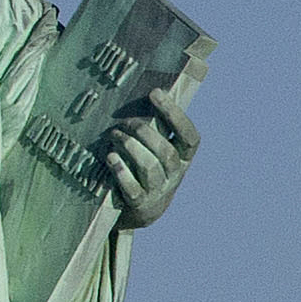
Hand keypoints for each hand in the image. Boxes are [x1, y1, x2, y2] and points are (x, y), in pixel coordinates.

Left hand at [97, 98, 197, 228]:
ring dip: (130, 148)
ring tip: (114, 135)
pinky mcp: (139, 204)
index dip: (175, 114)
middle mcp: (175, 174)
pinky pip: (133, 189)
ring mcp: (158, 191)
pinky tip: (110, 158)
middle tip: (124, 122)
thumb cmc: (146, 167)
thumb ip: (155, 128)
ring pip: (150, 167)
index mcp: (184, 157)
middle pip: (166, 152)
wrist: (141, 209)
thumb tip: (146, 92)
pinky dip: (121, 172)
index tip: (155, 92)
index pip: (190, 137)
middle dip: (145, 133)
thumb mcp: (157, 150)